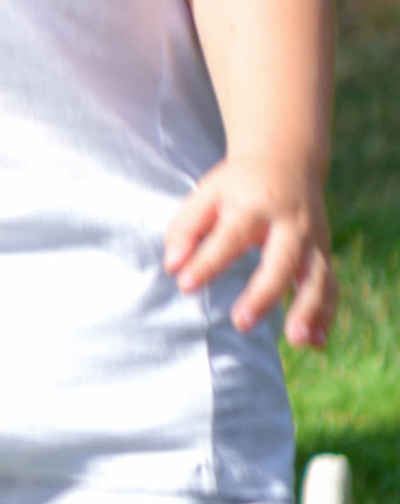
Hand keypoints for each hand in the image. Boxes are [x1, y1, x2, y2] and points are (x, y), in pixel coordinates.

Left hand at [164, 154, 336, 347]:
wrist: (288, 160)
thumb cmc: (237, 185)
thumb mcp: (207, 194)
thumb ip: (186, 228)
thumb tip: (172, 266)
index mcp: (255, 205)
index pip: (231, 237)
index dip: (208, 262)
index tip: (186, 286)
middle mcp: (290, 223)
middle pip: (283, 261)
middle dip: (264, 293)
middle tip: (241, 323)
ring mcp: (313, 240)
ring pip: (318, 277)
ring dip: (310, 310)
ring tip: (297, 340)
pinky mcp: (324, 254)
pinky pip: (330, 287)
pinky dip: (325, 315)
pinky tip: (314, 343)